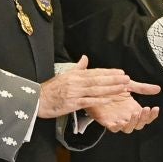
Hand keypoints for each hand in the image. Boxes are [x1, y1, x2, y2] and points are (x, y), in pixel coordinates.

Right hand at [37, 56, 161, 119]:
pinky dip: (101, 100)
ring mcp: (74, 92)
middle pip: (98, 80)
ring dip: (111, 88)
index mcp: (74, 75)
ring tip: (124, 88)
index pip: (95, 72)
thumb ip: (77, 67)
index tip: (121, 72)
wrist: (36, 100)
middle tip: (127, 78)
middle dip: (114, 79)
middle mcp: (76, 82)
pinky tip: (110, 99)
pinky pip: (89, 101)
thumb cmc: (50, 90)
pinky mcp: (72, 103)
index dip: (109, 72)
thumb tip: (85, 58)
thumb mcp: (64, 76)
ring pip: (96, 90)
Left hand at [87, 92, 159, 133]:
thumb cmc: (110, 87)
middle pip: (139, 124)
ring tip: (135, 114)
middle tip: (146, 109)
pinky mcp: (106, 121)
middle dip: (144, 118)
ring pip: (128, 128)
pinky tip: (120, 122)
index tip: (155, 108)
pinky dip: (117, 127)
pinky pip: (112, 128)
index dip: (152, 115)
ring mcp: (117, 119)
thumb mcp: (129, 85)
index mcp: (133, 108)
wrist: (94, 85)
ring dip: (133, 123)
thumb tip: (157, 89)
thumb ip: (143, 88)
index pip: (146, 117)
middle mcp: (126, 115)